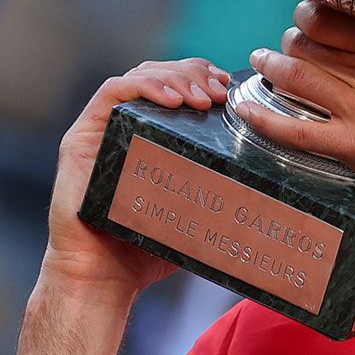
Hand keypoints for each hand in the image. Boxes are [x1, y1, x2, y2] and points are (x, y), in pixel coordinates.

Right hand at [43, 58, 230, 302]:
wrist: (105, 281)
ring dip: (175, 78)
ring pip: (137, 76)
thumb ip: (220, 190)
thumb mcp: (196, 211)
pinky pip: (111, 95)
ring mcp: (99, 130)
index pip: (176, 86)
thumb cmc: (149, 250)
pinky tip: (173, 100)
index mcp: (149, 136)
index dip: (203, 77)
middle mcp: (123, 126)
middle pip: (159, 73)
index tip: (230, 88)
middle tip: (221, 92)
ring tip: (204, 98)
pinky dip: (144, 88)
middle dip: (194, 73)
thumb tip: (273, 185)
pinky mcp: (80, 140)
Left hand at [235, 1, 354, 209]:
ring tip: (261, 63)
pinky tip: (244, 109)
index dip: (311, 13)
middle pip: (308, 43)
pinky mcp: (353, 147)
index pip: (334, 15)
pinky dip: (263, 118)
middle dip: (291, 40)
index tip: (308, 17)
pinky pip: (294, 129)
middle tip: (286, 46)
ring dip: (270, 66)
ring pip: (295, 75)